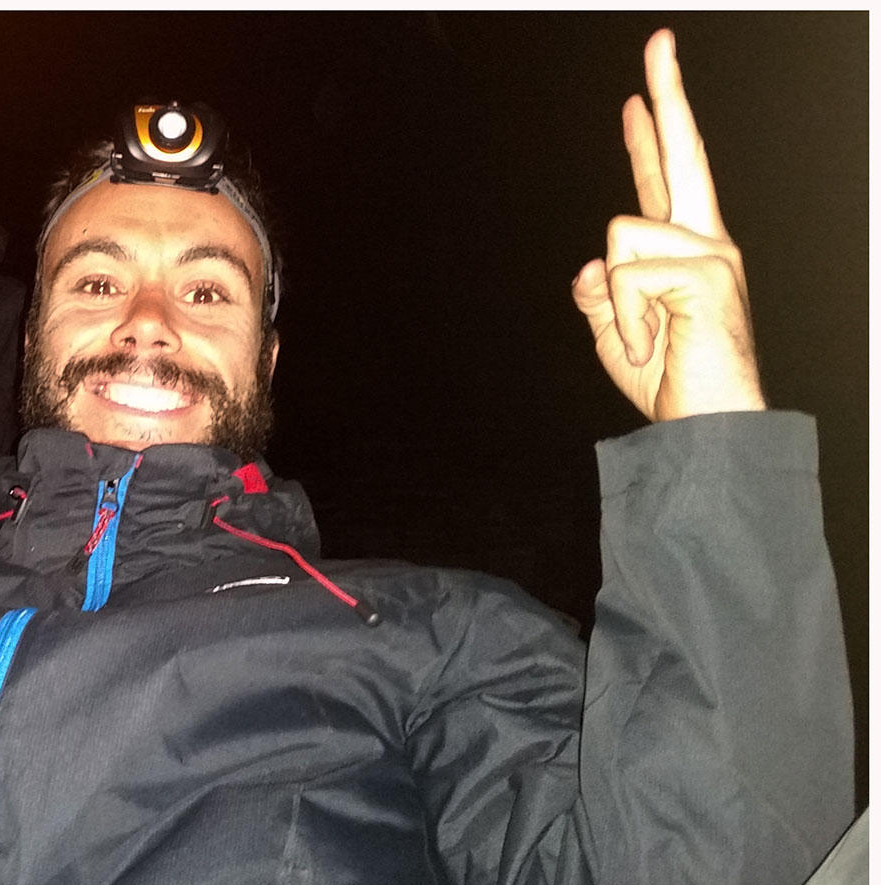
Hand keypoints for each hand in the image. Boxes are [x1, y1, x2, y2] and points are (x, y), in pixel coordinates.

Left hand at [572, 29, 765, 421]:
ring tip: (647, 340)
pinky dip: (627, 321)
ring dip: (618, 303)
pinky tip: (653, 345)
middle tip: (660, 38)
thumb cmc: (668, 382)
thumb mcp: (615, 332)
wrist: (707, 428)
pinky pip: (626, 275)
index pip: (666, 175)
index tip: (646, 81)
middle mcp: (705, 240)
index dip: (655, 129)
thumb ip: (599, 293)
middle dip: (669, 92)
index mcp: (684, 248)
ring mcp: (712, 252)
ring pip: (620, 237)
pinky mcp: (707, 272)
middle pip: (682, 154)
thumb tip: (591, 264)